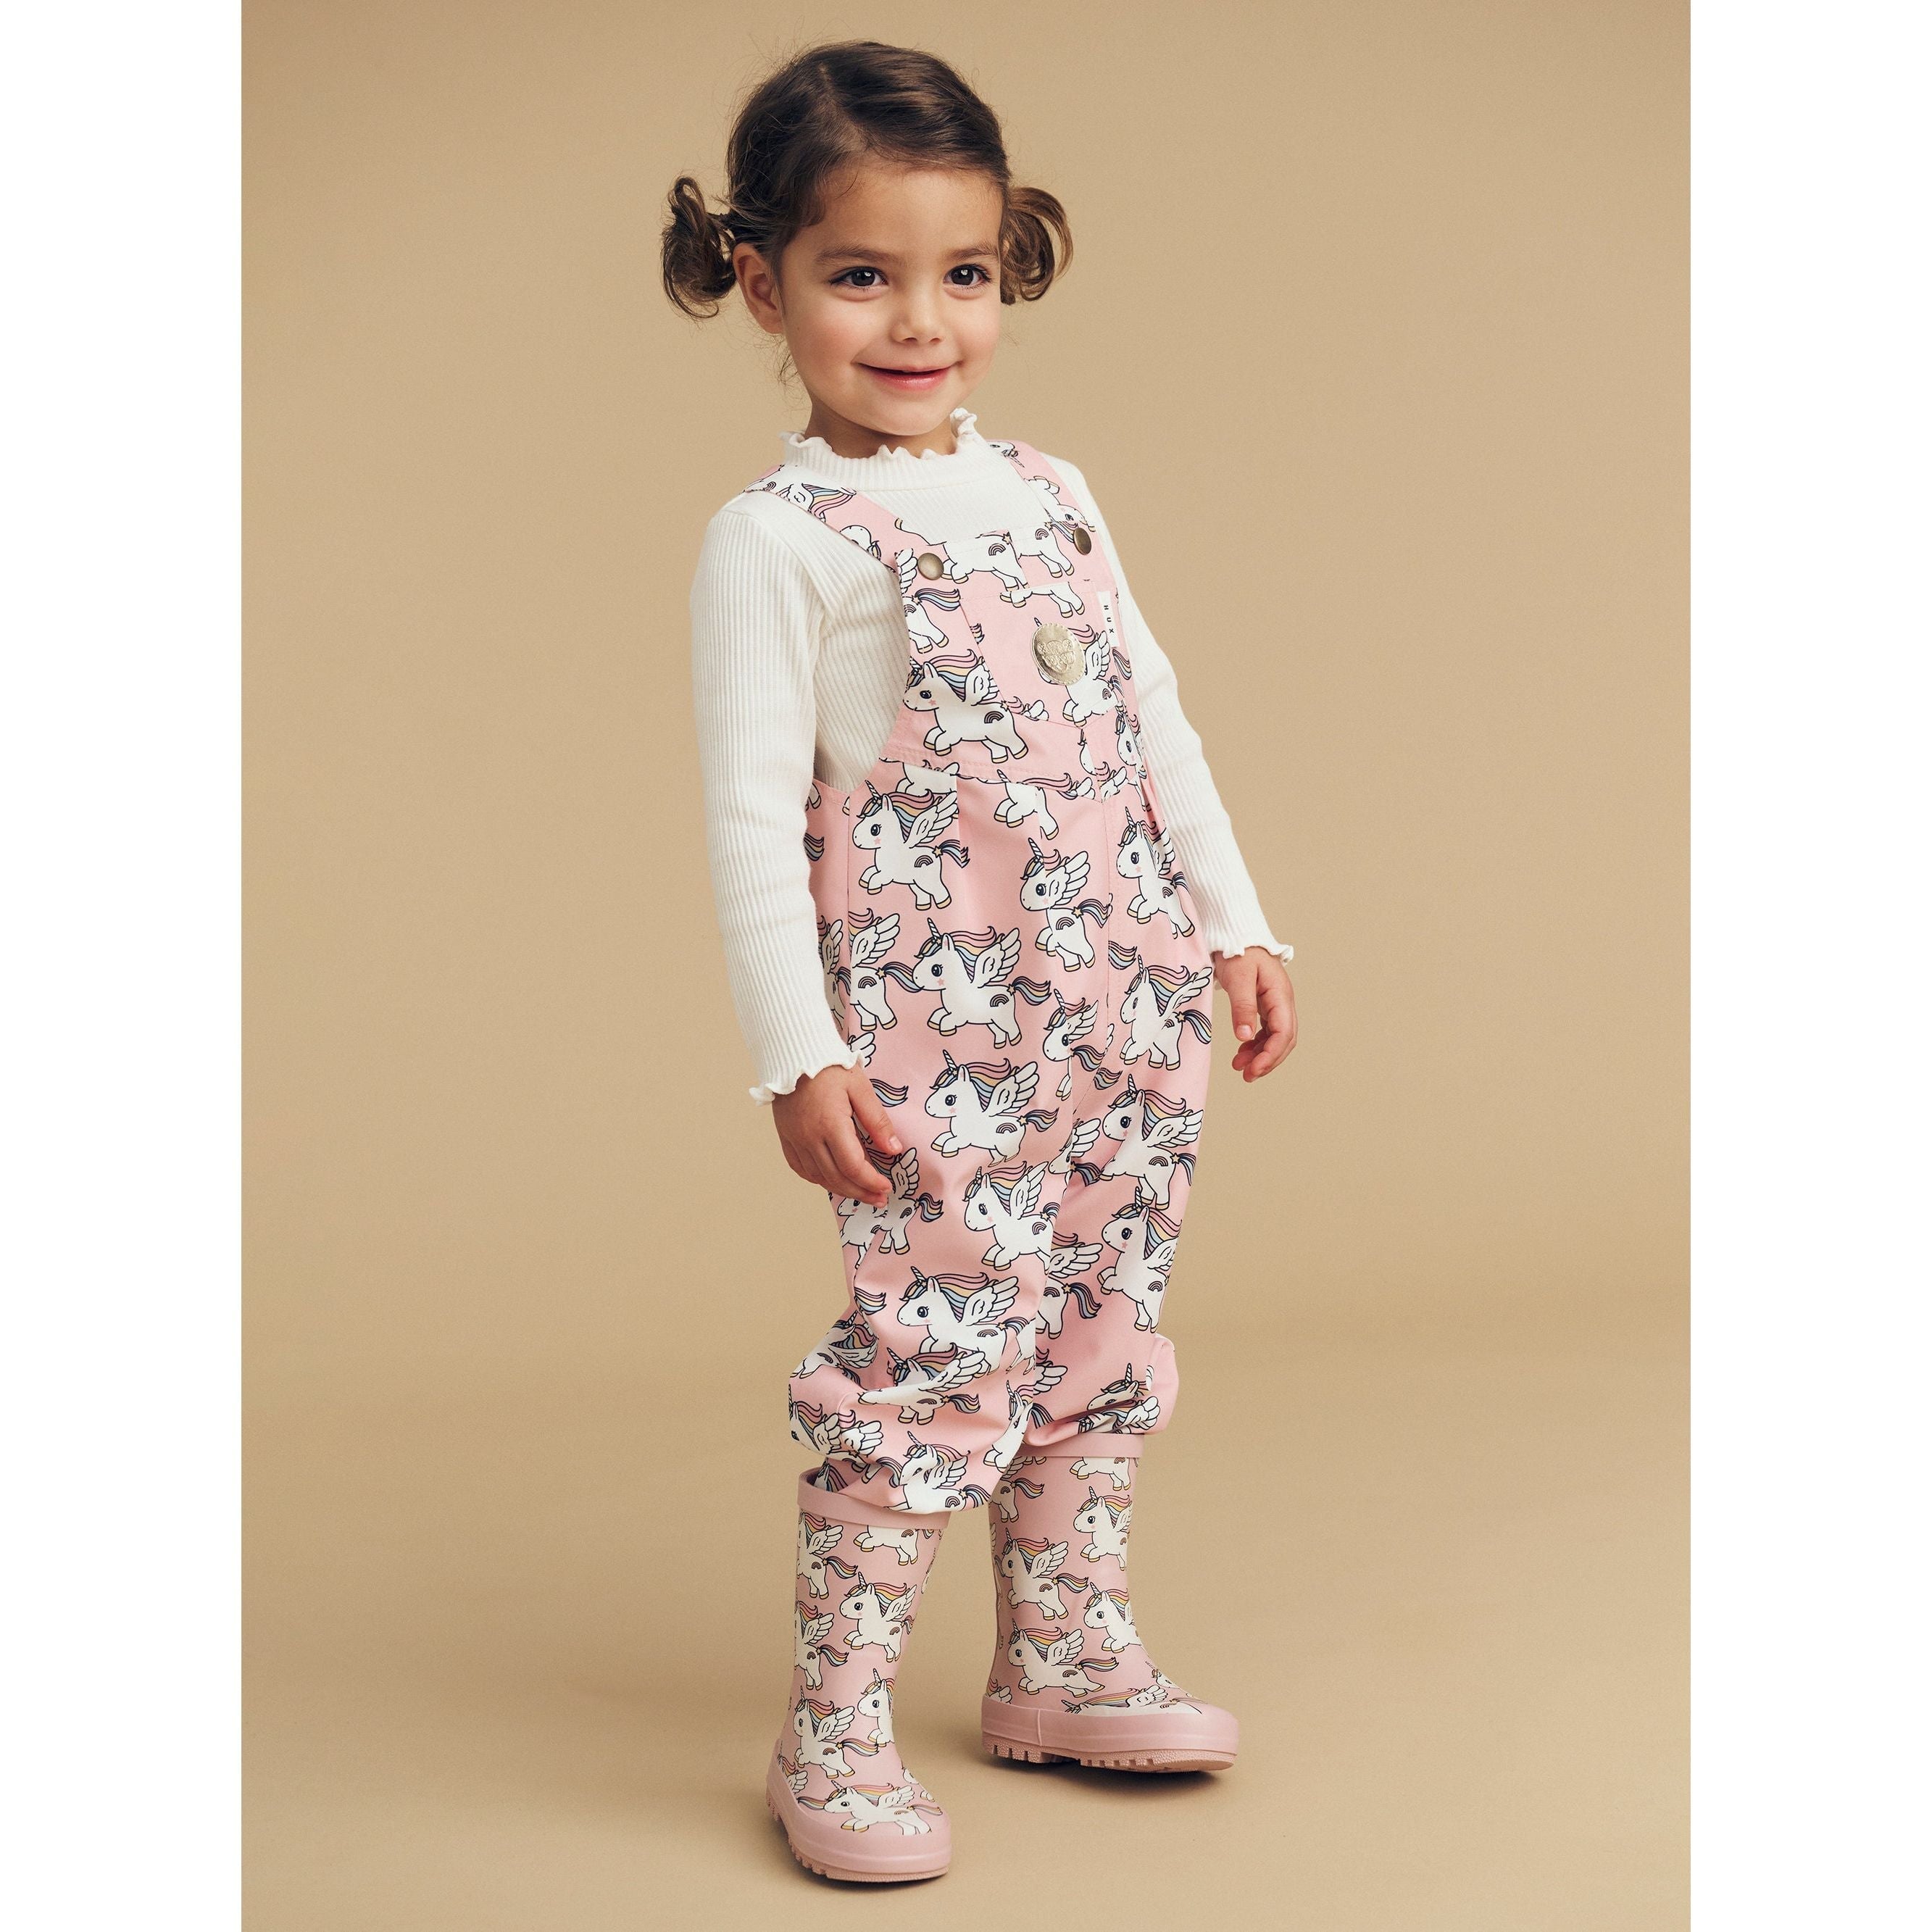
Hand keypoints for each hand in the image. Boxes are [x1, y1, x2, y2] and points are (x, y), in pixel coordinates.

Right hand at [772, 1062, 902, 1202]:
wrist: (794, 1052)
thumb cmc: (830, 1066)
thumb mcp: (860, 1088)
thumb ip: (877, 1121)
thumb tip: (894, 1149)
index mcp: (830, 1124)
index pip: (852, 1166)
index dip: (871, 1182)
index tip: (886, 1187)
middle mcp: (809, 1137)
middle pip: (836, 1177)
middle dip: (860, 1192)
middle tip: (879, 1198)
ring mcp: (794, 1139)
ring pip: (818, 1177)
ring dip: (841, 1189)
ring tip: (860, 1193)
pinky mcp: (786, 1137)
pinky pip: (801, 1168)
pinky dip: (818, 1179)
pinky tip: (833, 1180)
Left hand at [1211, 946, 1296, 1081]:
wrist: (1236, 935)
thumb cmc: (1238, 952)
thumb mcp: (1238, 978)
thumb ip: (1242, 1007)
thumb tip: (1244, 1037)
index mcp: (1280, 995)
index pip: (1284, 1032)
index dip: (1271, 1054)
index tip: (1253, 1069)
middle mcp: (1283, 1002)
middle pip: (1284, 1039)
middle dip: (1268, 1060)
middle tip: (1247, 1076)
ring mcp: (1276, 1004)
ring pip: (1276, 1037)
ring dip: (1261, 1055)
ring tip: (1240, 1067)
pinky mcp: (1266, 1005)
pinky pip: (1266, 1031)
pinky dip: (1256, 1044)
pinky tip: (1242, 1052)